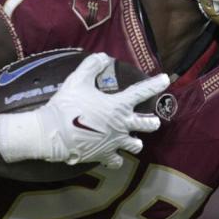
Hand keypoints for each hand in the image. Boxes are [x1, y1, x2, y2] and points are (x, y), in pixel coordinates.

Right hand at [0, 53, 168, 167]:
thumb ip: (92, 66)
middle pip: (148, 125)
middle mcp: (122, 125)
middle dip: (152, 122)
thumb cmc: (66, 105)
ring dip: (136, 143)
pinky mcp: (105, 155)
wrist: (53, 133)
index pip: (141, 92)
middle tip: (153, 121)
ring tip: (134, 142)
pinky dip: (116, 159)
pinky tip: (115, 157)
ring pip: (136, 146)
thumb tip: (103, 57)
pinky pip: (117, 161)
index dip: (155, 84)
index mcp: (118, 105)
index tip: (166, 79)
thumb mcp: (77, 80)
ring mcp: (115, 142)